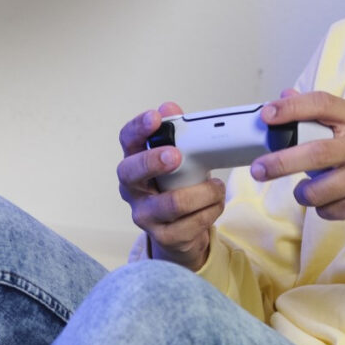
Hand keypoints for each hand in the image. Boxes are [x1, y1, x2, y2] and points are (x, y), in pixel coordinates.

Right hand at [116, 101, 226, 271]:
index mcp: (134, 162)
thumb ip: (176, 133)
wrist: (182, 233)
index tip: (154, 118)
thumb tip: (169, 107)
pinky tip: (215, 204)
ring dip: (203, 192)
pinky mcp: (163, 237)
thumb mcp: (180, 159)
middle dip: (154, 161)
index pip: (127, 140)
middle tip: (176, 155)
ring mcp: (144, 215)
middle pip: (132, 172)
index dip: (138, 128)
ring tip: (217, 187)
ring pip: (173, 203)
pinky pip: (192, 223)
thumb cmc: (178, 188)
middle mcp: (133, 189)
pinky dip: (211, 210)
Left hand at [247, 91, 344, 235]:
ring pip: (316, 190)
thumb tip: (287, 95)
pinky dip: (323, 209)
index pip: (321, 105)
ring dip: (304, 194)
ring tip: (307, 191)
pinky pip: (328, 210)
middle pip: (313, 153)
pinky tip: (335, 201)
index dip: (291, 108)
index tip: (268, 114)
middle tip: (259, 169)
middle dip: (280, 162)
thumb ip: (325, 114)